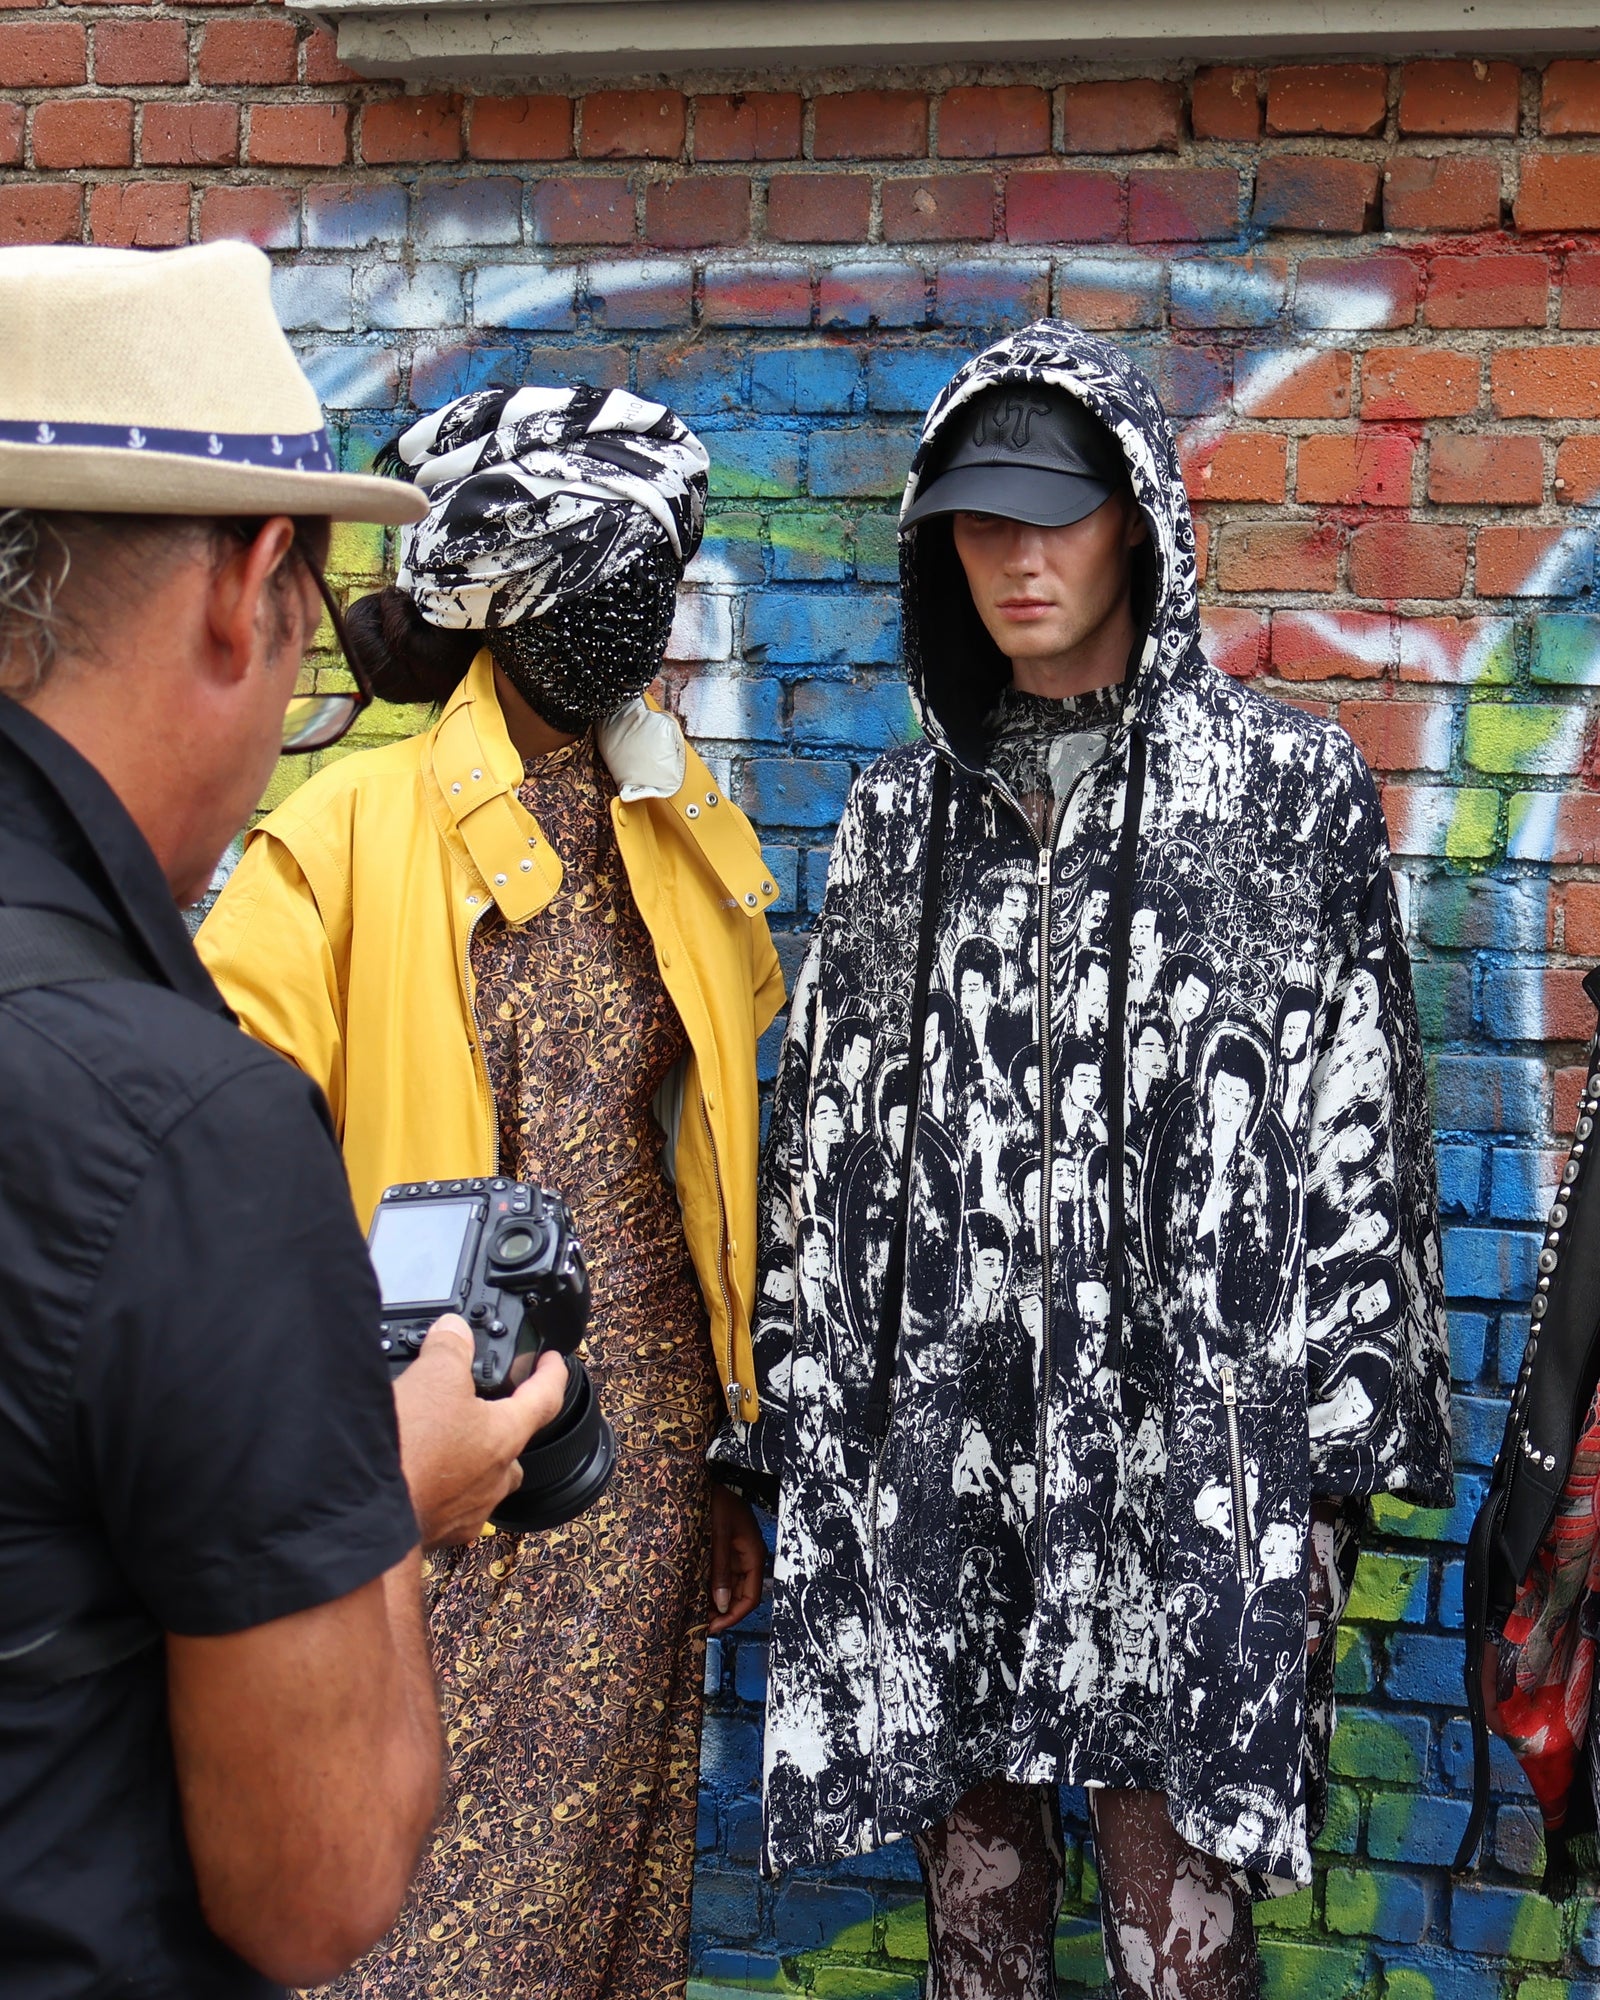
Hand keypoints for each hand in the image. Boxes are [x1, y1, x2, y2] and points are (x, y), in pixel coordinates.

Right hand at [393, 1316, 567, 1546]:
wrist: (367, 1517)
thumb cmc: (410, 1451)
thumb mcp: (433, 1376)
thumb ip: (450, 1347)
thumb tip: (454, 1329)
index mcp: (505, 1436)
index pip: (545, 1398)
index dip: (551, 1374)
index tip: (553, 1363)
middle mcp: (495, 1478)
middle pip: (512, 1445)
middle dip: (503, 1426)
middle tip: (485, 1408)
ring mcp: (469, 1510)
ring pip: (482, 1478)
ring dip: (468, 1459)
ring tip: (442, 1441)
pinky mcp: (440, 1532)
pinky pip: (450, 1505)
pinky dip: (439, 1487)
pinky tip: (418, 1473)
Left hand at [708, 1483, 764, 1635]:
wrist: (708, 1478)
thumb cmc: (717, 1501)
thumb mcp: (718, 1535)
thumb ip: (720, 1569)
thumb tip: (721, 1604)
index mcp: (753, 1555)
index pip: (751, 1597)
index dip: (734, 1616)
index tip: (713, 1627)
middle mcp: (746, 1559)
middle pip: (740, 1596)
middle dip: (722, 1612)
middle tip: (699, 1625)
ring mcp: (734, 1555)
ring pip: (728, 1588)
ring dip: (714, 1602)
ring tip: (693, 1614)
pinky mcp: (721, 1550)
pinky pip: (718, 1576)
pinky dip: (708, 1588)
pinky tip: (693, 1595)